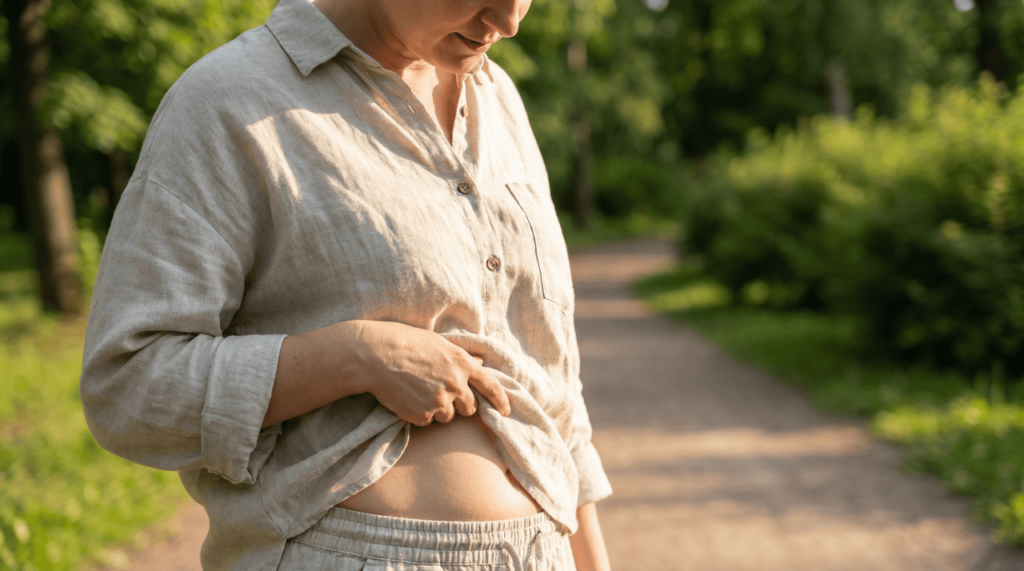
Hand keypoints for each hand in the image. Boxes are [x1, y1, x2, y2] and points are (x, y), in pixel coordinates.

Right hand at [348, 321, 511, 425]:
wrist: (376, 355)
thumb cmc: (406, 342)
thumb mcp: (439, 342)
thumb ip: (462, 357)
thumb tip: (481, 364)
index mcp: (462, 364)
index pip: (491, 387)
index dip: (500, 401)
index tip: (505, 411)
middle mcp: (456, 384)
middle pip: (470, 408)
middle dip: (460, 404)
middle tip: (439, 393)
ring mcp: (439, 401)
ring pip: (448, 417)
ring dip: (438, 410)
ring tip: (418, 391)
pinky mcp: (422, 415)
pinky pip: (427, 422)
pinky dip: (419, 414)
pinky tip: (407, 398)